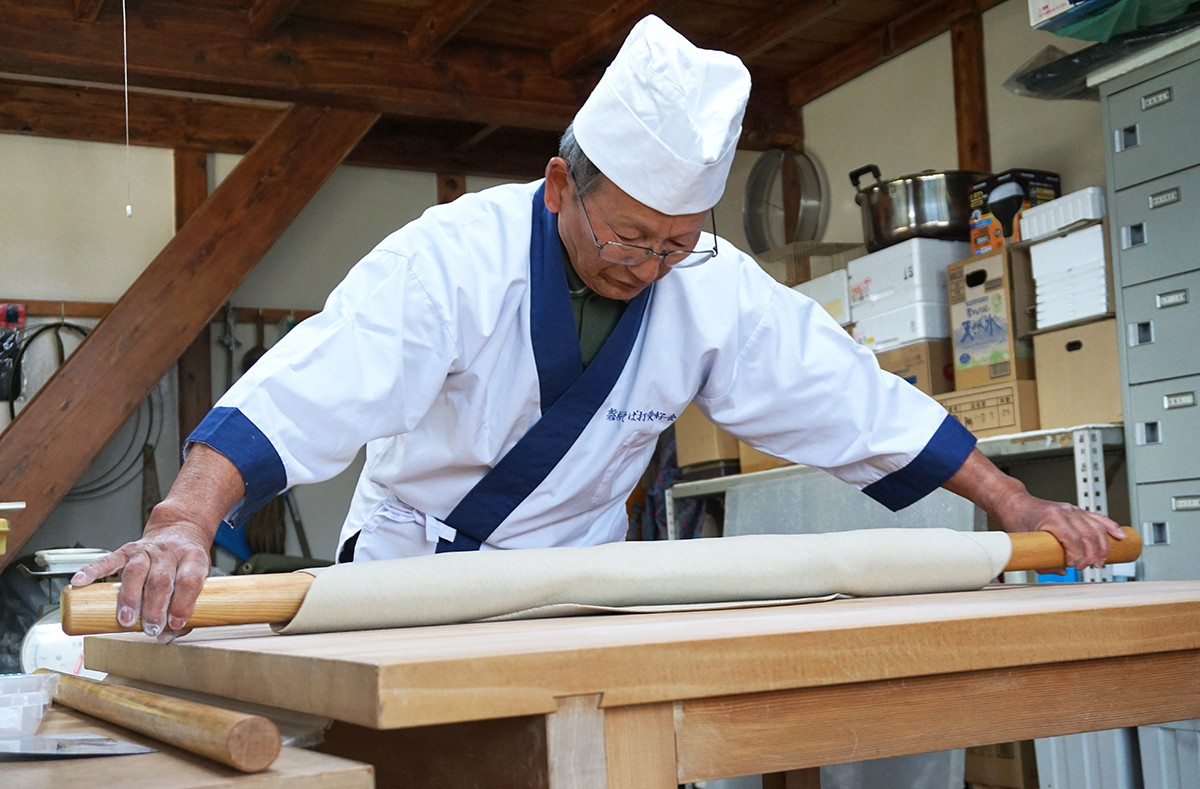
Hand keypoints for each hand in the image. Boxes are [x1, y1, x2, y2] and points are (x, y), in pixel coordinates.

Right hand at [70, 443, 243, 643]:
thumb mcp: (200, 581)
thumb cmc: (187, 564)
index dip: (183, 603)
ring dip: (130, 598)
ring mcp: (147, 550)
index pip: (189, 580)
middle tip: (151, 628)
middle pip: (160, 580)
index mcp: (193, 558)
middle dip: (154, 607)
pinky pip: (108, 560)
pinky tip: (80, 582)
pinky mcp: (126, 550)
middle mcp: (169, 552)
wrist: (179, 530)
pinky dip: (92, 571)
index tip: (176, 622)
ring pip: (136, 571)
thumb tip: (166, 638)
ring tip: (125, 620)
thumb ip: (186, 611)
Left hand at [999, 495, 1125, 570]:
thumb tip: (1061, 571)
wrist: (1017, 504)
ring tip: (1101, 561)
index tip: (1076, 566)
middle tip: (1089, 566)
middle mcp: (1065, 512)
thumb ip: (1042, 561)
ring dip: (1103, 546)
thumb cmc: (1019, 521)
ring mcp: (1073, 510)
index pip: (1073, 539)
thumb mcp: (1026, 543)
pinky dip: (1111, 527)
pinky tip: (1120, 537)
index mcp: (1052, 518)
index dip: (1078, 556)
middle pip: (1088, 535)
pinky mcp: (1077, 511)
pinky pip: (1098, 518)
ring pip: (1097, 527)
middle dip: (1092, 554)